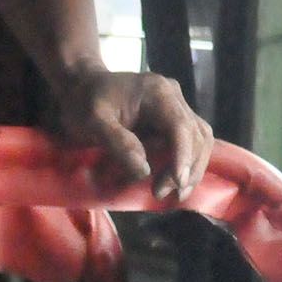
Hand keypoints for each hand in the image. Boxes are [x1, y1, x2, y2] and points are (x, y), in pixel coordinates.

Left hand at [51, 67, 213, 201]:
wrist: (81, 88)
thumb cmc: (83, 103)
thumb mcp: (92, 121)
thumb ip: (118, 143)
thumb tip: (143, 171)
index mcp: (157, 91)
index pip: (180, 125)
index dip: (183, 155)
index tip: (177, 183)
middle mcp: (173, 96)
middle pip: (196, 134)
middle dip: (186, 168)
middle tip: (161, 193)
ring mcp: (176, 107)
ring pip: (199, 140)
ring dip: (191, 169)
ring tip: (173, 194)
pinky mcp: (172, 119)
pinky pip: (190, 143)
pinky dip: (185, 163)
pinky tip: (174, 182)